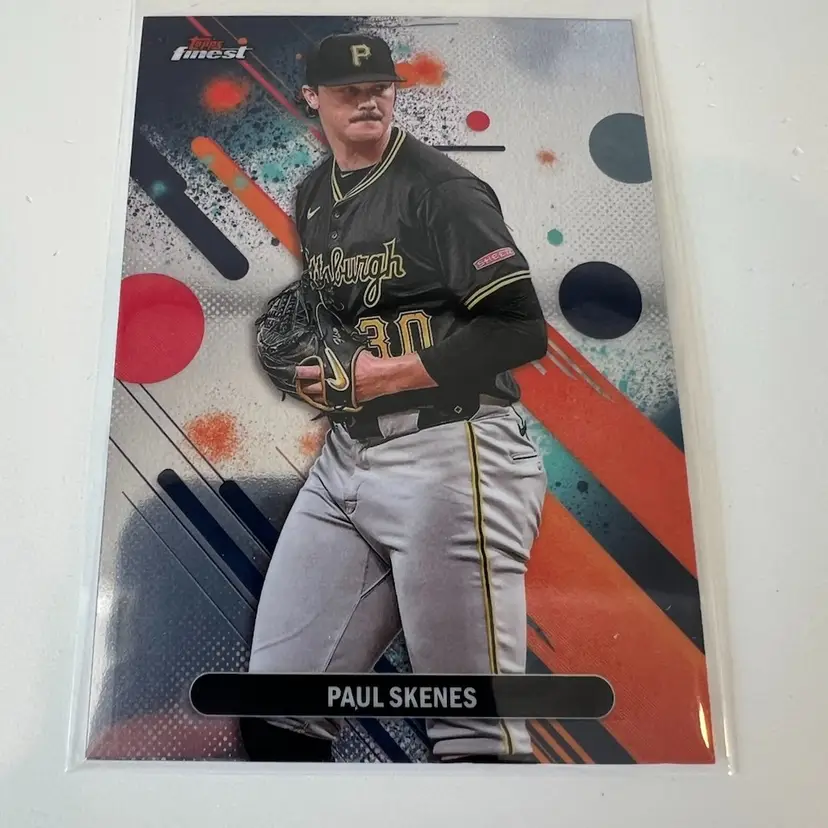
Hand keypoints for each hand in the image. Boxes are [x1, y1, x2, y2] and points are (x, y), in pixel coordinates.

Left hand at [295, 350, 436, 406]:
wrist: (382, 377)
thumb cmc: (368, 363)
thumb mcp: (351, 353)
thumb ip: (339, 354)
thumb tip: (332, 346)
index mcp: (332, 371)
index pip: (311, 372)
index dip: (302, 371)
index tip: (297, 370)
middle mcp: (332, 385)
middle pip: (312, 388)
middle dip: (303, 385)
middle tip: (299, 382)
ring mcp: (338, 395)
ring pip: (319, 398)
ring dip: (312, 395)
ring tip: (306, 392)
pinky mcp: (345, 402)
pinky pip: (331, 402)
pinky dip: (325, 401)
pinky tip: (322, 399)